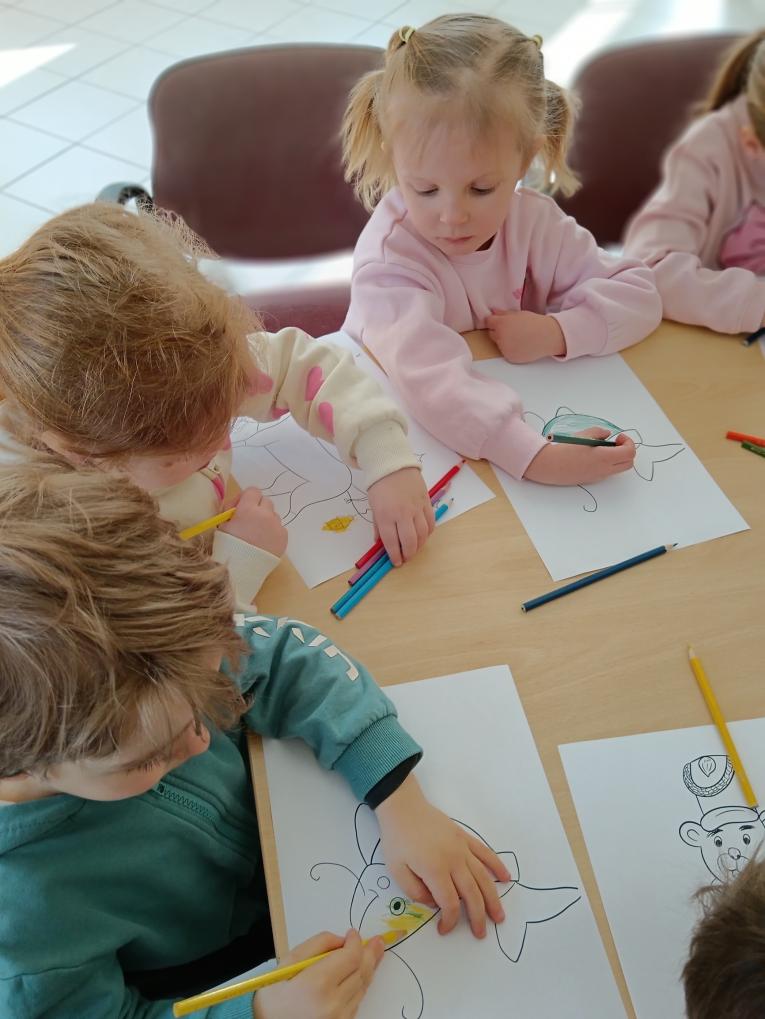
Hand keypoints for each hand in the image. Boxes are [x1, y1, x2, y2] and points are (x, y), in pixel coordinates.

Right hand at [220, 486, 287, 556]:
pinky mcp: (284, 537)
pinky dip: (273, 532)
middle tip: (249, 521)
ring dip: (266, 520)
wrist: (241, 569)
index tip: (240, 508)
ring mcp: (277, 525)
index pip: (252, 491)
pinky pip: (279, 528)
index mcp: (248, 508)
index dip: (246, 498)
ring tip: (257, 534)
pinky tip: (264, 543)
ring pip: (273, 515)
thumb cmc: (227, 547)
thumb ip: (231, 511)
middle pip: (265, 501)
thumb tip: (237, 508)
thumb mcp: (222, 525)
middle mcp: (266, 514)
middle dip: (257, 508)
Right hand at [253, 929, 383, 1018]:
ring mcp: (340, 1018)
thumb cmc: (272, 1000)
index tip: (353, 934)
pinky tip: (360, 975)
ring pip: (362, 987)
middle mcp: (334, 1004)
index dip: (356, 942)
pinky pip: (356, 1002)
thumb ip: (315, 945)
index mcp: (318, 984)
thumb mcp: (286, 964)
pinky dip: (359, 986)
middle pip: (362, 971)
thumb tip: (340, 940)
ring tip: (374, 954)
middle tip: (378, 941)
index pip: (351, 956)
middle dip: (370, 952)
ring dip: (368, 968)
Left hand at [367, 467, 433, 565]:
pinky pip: (431, 522)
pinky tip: (423, 535)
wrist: (393, 463)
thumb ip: (378, 526)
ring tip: (414, 548)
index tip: (396, 562)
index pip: (392, 542)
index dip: (395, 555)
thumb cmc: (379, 485)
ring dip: (419, 545)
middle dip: (408, 553)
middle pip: (410, 541)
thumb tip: (380, 542)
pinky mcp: (426, 502)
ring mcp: (416, 507)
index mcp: (386, 515)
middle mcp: (402, 513)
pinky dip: (428, 532)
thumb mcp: (373, 506)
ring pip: (423, 533)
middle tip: (406, 557)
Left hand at [374, 775, 510, 937]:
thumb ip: (415, 891)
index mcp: (435, 870)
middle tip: (482, 933)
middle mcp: (454, 860)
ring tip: (500, 916)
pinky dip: (496, 866)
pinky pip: (485, 853)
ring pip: (483, 877)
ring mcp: (462, 847)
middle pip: (472, 893)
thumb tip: (435, 903)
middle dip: (478, 917)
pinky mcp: (464, 837)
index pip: (449, 903)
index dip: (450, 920)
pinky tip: (506, 878)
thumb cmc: (397, 838)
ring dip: (493, 898)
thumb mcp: (396, 870)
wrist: (403, 806)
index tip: (444, 929)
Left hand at [486, 309, 565, 362]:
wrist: (547, 337)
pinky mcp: (510, 357)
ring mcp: (504, 349)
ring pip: (498, 344)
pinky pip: (505, 352)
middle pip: (492, 334)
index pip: (489, 321)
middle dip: (498, 331)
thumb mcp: (518, 314)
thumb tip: (493, 312)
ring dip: (504, 341)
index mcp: (501, 324)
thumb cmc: (534, 323)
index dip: (495, 321)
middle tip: (512, 329)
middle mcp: (500, 337)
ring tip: (518, 337)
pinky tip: (521, 345)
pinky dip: (510, 349)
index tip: (501, 321)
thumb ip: (504, 313)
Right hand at [523, 428, 635, 484]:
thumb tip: (607, 434)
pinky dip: (608, 462)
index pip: (629, 452)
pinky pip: (608, 471)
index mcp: (603, 457)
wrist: (550, 466)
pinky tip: (594, 455)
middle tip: (616, 443)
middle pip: (629, 463)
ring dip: (618, 457)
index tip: (618, 437)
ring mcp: (599, 476)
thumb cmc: (565, 449)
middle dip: (627, 451)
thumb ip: (598, 432)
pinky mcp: (592, 479)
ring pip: (619, 468)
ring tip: (603, 448)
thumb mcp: (583, 435)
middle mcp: (604, 469)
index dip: (628, 442)